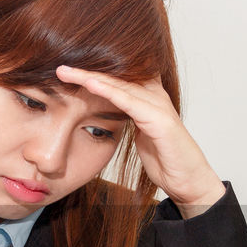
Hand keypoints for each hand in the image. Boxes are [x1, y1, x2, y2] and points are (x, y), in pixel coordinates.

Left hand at [55, 65, 225, 217]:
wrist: (188, 180)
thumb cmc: (165, 158)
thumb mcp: (139, 133)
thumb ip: (126, 117)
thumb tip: (105, 111)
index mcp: (148, 97)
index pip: (116, 78)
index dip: (91, 73)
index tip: (64, 72)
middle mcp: (154, 95)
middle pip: (115, 76)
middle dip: (85, 70)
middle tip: (58, 66)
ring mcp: (158, 105)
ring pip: (119, 84)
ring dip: (90, 76)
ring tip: (65, 71)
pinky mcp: (159, 120)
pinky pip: (129, 101)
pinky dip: (108, 91)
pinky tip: (90, 83)